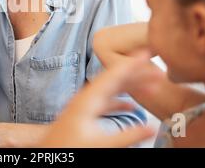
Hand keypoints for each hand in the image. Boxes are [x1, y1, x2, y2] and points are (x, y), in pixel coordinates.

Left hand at [41, 61, 158, 147]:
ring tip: (150, 86)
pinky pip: (106, 102)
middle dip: (136, 74)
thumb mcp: (101, 142)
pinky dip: (120, 102)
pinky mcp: (84, 114)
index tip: (146, 52)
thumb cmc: (68, 147)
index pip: (114, 74)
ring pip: (111, 90)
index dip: (131, 63)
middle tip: (157, 70)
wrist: (48, 153)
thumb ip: (127, 135)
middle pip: (115, 80)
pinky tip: (131, 107)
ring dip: (129, 87)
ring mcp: (85, 104)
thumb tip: (153, 127)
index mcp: (89, 98)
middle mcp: (86, 97)